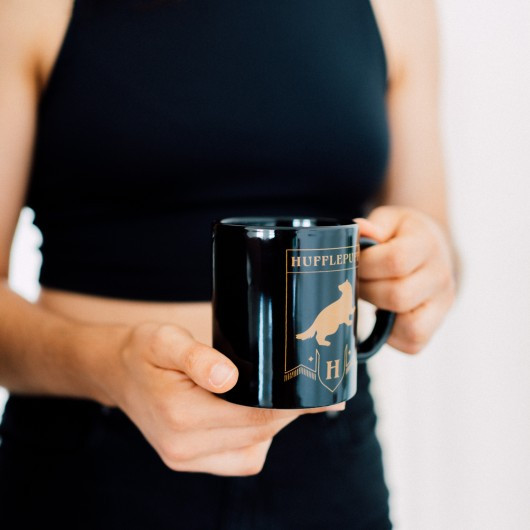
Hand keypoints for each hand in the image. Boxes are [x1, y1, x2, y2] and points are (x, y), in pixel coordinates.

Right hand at [94, 321, 343, 475]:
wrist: (118, 372)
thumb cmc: (144, 352)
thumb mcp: (166, 340)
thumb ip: (198, 357)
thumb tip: (228, 377)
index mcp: (181, 415)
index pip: (254, 415)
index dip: (288, 403)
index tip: (312, 387)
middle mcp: (184, 446)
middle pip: (259, 433)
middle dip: (287, 412)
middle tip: (305, 385)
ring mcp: (186, 459)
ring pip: (253, 450)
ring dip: (272, 425)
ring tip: (277, 395)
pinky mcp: (188, 462)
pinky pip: (239, 460)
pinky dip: (255, 440)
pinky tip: (253, 414)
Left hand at [354, 206, 456, 354]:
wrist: (432, 248)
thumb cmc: (403, 235)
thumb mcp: (390, 220)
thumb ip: (374, 225)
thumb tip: (361, 230)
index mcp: (427, 244)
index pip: (395, 261)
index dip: (366, 264)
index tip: (355, 260)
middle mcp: (441, 276)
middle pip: (398, 296)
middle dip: (368, 290)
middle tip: (359, 280)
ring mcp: (442, 303)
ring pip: (409, 326)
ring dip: (380, 313)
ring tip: (372, 296)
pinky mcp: (436, 324)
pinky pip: (413, 342)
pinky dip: (391, 335)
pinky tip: (383, 313)